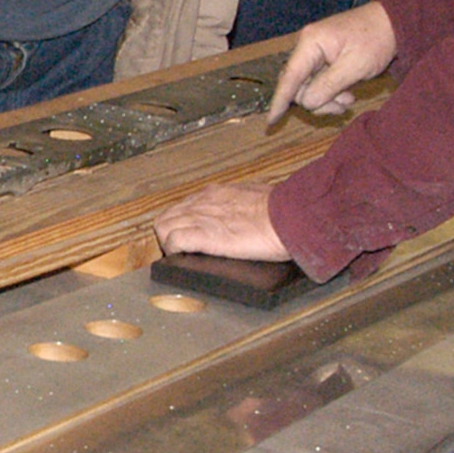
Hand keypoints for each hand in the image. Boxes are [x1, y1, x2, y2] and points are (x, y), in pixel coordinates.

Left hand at [154, 184, 290, 260]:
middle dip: (168, 234)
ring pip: (163, 227)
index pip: (182, 206)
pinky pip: (174, 241)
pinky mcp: (204, 235)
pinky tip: (184, 259)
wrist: (290, 217)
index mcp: (215, 194)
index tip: (187, 235)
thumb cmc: (281, 211)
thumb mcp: (253, 200)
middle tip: (181, 252)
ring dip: (169, 244)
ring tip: (182, 258)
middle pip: (166, 216)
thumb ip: (239, 206)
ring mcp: (201, 217)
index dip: (180, 223)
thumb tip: (242, 217)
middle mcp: (203, 202)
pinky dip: (174, 251)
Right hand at [268, 1, 396, 123]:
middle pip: (298, 85)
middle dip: (317, 101)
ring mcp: (314, 52)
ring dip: (326, 99)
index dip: (279, 100)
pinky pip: (317, 82)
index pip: (289, 76)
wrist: (393, 23)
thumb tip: (306, 103)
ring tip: (349, 100)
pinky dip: (329, 92)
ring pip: (308, 86)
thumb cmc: (375, 40)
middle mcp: (307, 46)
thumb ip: (328, 85)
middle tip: (342, 107)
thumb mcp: (355, 66)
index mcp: (310, 42)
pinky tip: (346, 94)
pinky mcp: (323, 58)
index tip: (270, 121)